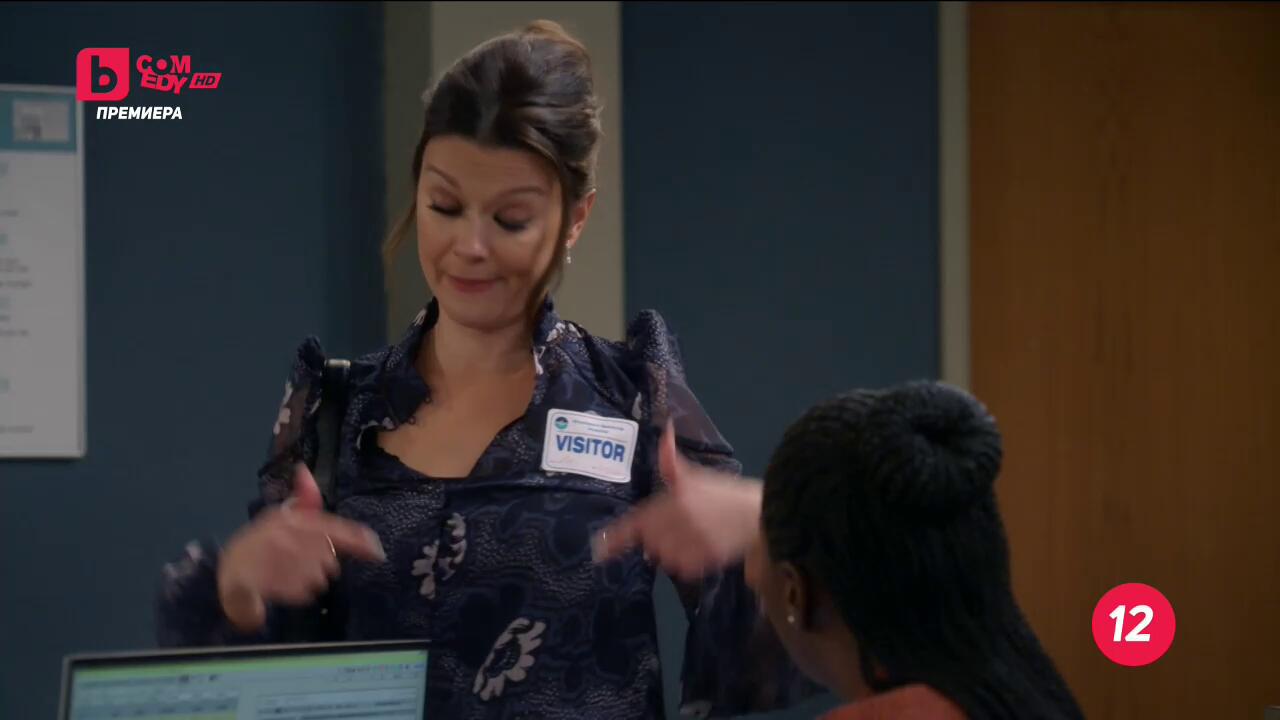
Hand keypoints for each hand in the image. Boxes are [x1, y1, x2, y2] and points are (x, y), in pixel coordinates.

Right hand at [217, 464, 385, 631]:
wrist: (225, 571)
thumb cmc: (258, 542)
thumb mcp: (279, 516)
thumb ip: (303, 498)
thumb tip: (303, 469)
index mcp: (289, 517)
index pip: (332, 527)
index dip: (358, 540)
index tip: (377, 552)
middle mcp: (286, 537)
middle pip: (330, 558)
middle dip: (322, 561)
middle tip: (299, 559)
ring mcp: (278, 563)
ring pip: (319, 577)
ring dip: (310, 577)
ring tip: (287, 571)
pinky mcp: (273, 586)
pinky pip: (304, 592)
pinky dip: (298, 591)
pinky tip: (282, 584)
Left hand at [593, 422, 762, 581]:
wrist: (759, 514)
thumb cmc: (725, 492)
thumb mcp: (696, 475)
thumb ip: (672, 461)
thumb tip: (665, 430)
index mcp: (675, 498)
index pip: (637, 522)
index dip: (616, 538)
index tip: (599, 550)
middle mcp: (680, 522)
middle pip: (648, 541)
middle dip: (653, 537)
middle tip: (671, 526)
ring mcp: (692, 543)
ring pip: (663, 556)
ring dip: (668, 550)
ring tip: (687, 536)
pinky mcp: (705, 560)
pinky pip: (681, 569)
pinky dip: (684, 563)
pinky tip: (697, 548)